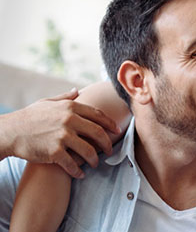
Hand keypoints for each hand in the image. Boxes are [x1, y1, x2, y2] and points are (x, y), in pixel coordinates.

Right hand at [5, 89, 120, 177]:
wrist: (10, 131)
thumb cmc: (29, 116)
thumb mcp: (48, 102)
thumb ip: (66, 97)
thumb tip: (78, 90)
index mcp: (71, 107)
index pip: (98, 115)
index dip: (110, 124)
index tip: (117, 130)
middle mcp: (70, 120)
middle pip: (98, 132)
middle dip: (107, 143)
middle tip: (110, 150)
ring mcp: (63, 136)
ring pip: (89, 150)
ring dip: (95, 159)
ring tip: (95, 163)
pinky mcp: (55, 152)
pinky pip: (73, 164)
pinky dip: (78, 171)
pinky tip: (80, 174)